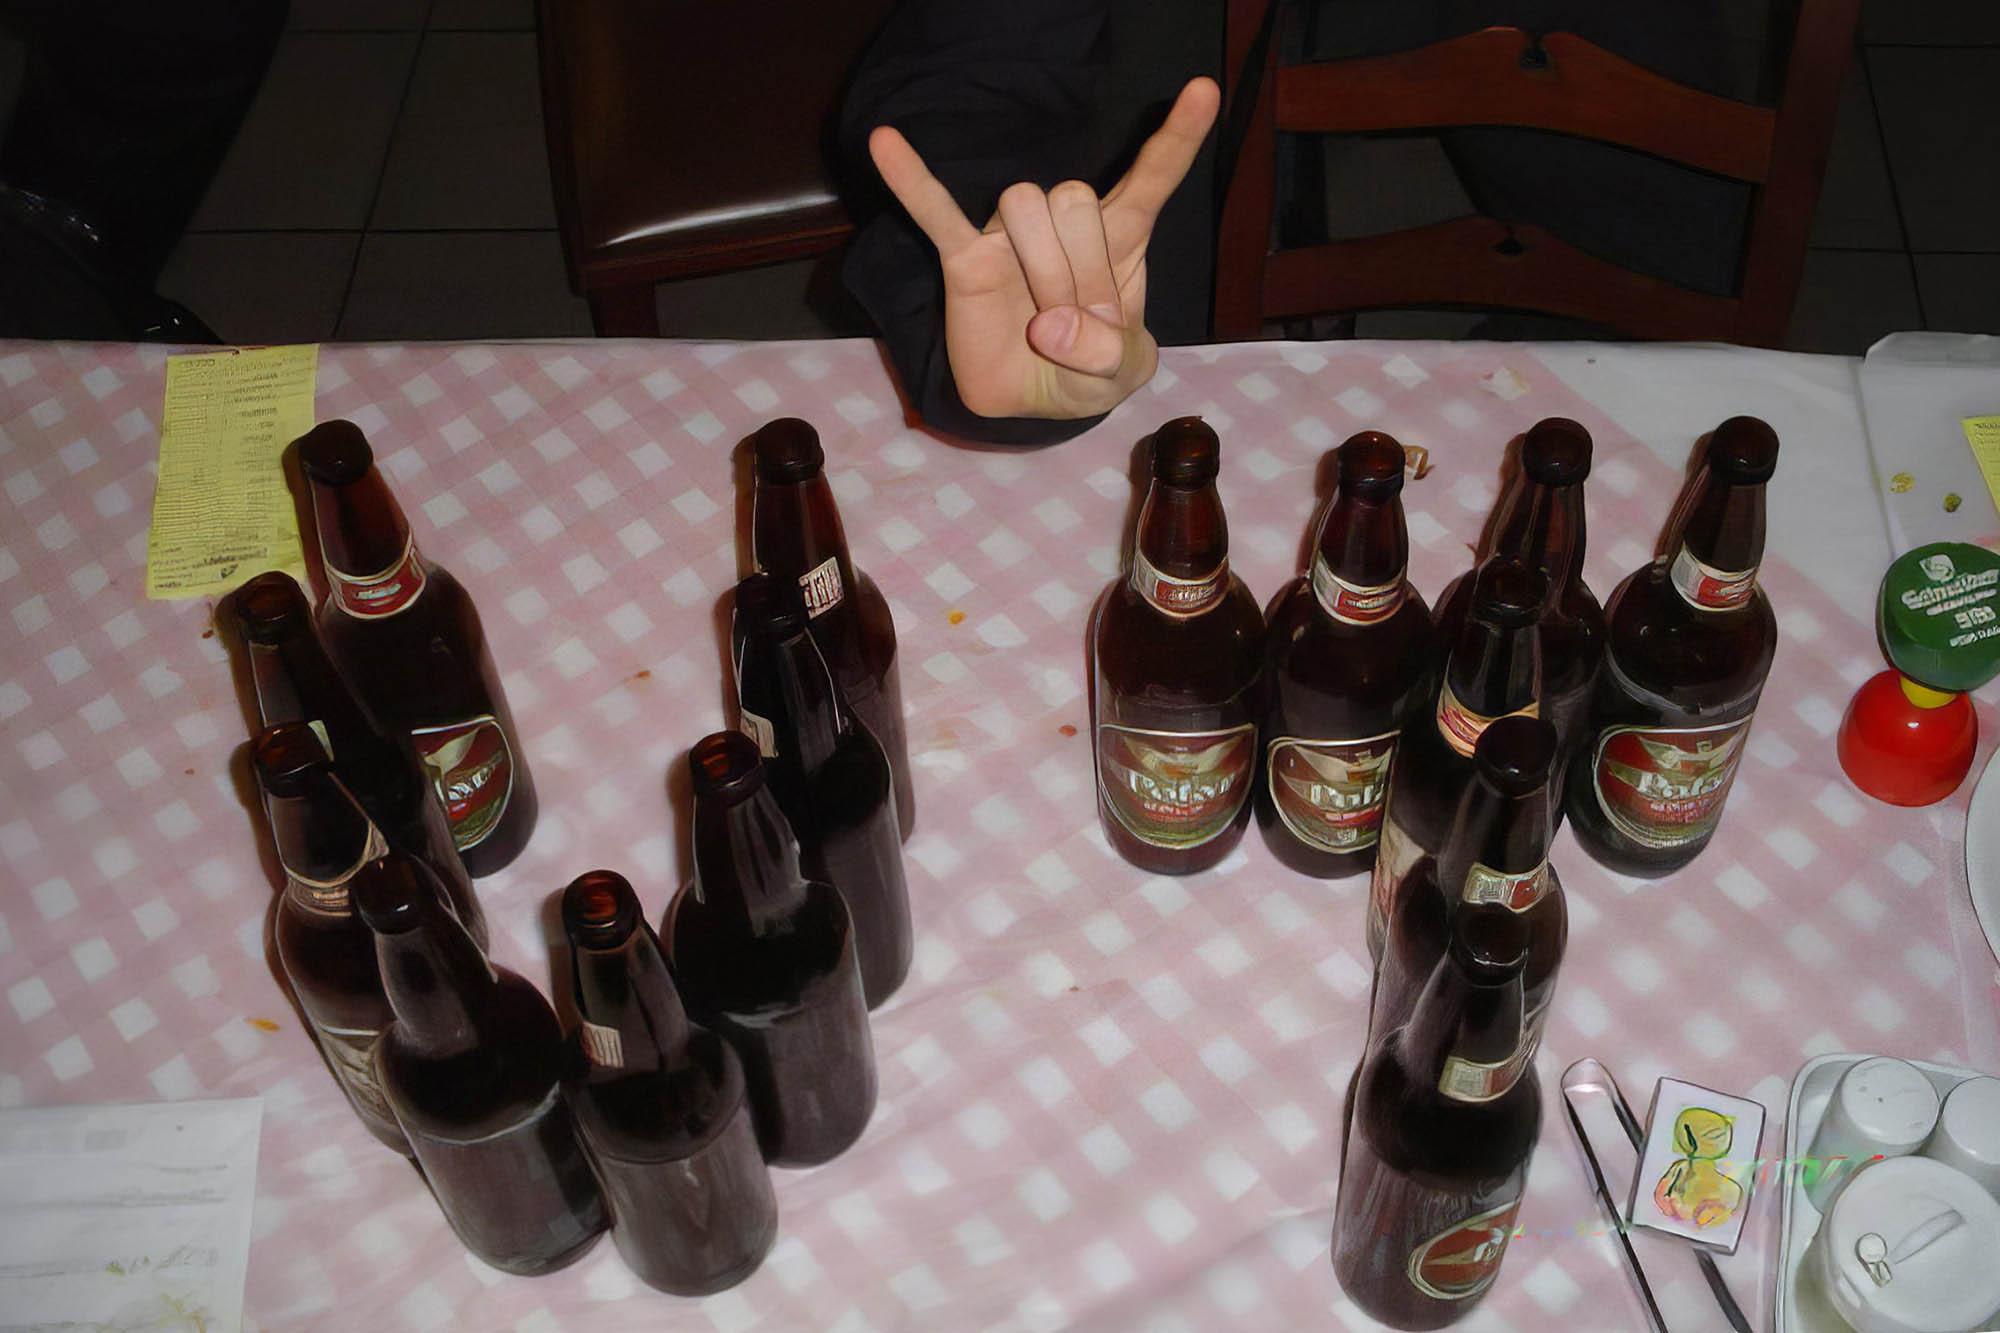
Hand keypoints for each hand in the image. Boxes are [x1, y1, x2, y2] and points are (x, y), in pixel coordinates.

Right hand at [868, 77, 1220, 422]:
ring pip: (1025, 205)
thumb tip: (1051, 328)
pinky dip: (913, 180)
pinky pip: (936, 212)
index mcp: (1120, 240)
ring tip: (1041, 319)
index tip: (1203, 90)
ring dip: (1041, 271)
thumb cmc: (1084, 374)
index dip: (1178, 136)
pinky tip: (885, 141)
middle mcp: (1066, 223)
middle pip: (1075, 196)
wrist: (1030, 403)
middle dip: (1081, 271)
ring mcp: (1012, 236)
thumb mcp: (1120, 377)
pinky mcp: (965, 259)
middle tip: (1077, 323)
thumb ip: (1107, 356)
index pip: (1153, 176)